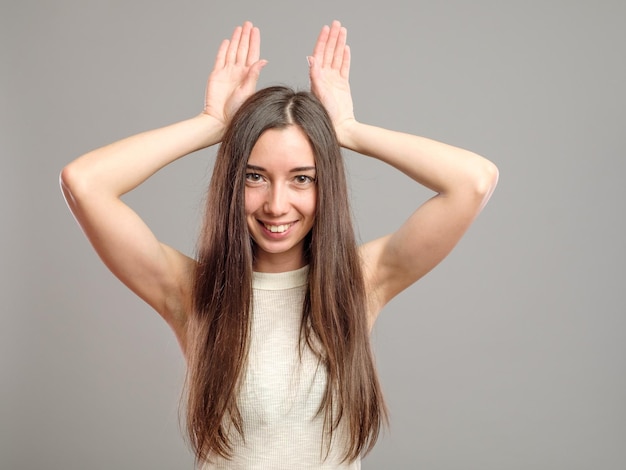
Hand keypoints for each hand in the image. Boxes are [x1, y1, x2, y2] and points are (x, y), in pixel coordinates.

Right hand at [203, 21, 266, 127]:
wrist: (220, 120)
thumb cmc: (237, 111)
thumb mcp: (247, 91)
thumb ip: (253, 74)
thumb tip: (263, 60)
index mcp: (248, 76)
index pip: (252, 54)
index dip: (254, 41)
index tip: (255, 31)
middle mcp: (238, 72)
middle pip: (243, 50)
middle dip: (245, 36)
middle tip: (248, 24)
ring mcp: (227, 73)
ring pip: (232, 51)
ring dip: (236, 40)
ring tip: (239, 28)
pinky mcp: (216, 75)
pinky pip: (220, 59)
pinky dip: (223, 50)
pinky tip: (227, 42)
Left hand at [308, 20, 355, 141]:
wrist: (339, 126)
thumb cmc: (326, 114)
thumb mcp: (319, 93)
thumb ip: (315, 76)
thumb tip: (311, 59)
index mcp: (317, 77)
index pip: (319, 53)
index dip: (323, 40)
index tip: (326, 29)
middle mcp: (325, 76)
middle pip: (329, 52)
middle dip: (333, 37)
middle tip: (337, 24)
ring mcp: (334, 80)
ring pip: (337, 57)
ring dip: (340, 44)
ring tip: (343, 31)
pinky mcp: (343, 84)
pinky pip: (344, 67)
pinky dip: (345, 57)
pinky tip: (345, 48)